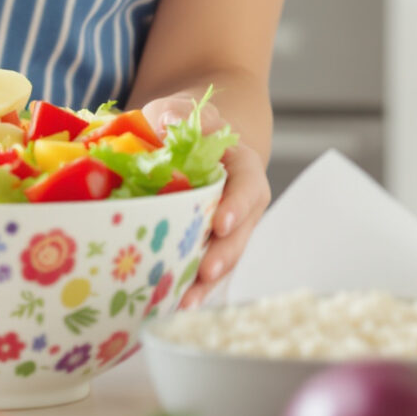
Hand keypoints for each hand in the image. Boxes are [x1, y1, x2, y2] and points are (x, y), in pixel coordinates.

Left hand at [137, 93, 270, 307]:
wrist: (185, 142)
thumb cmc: (184, 126)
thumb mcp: (180, 109)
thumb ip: (179, 114)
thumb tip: (169, 123)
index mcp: (242, 167)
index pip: (247, 186)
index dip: (237, 205)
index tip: (222, 222)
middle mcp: (241, 203)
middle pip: (241, 231)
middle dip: (225, 254)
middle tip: (206, 273)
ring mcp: (226, 229)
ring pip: (225, 257)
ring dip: (207, 282)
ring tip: (186, 302)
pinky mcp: (207, 246)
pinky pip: (204, 269)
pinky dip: (191, 287)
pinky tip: (172, 306)